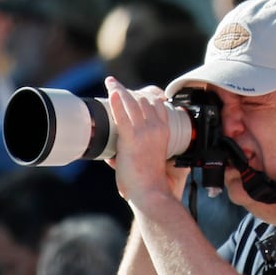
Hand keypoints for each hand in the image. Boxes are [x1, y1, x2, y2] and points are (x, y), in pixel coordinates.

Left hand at [105, 77, 189, 203]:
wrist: (152, 191)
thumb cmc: (154, 182)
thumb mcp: (154, 162)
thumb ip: (137, 156)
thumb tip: (112, 157)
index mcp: (164, 132)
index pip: (159, 104)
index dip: (149, 94)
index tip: (137, 92)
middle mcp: (156, 128)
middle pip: (145, 99)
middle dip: (131, 90)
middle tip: (117, 86)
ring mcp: (144, 132)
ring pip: (134, 101)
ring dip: (121, 90)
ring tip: (111, 82)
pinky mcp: (131, 138)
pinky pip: (122, 114)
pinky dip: (117, 100)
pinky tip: (111, 91)